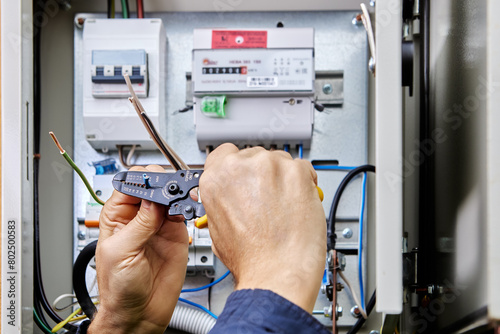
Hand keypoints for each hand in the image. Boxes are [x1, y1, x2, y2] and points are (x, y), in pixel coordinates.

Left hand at [88, 165, 188, 333]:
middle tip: (169, 191)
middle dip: (162, 183)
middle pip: (152, 185)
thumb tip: (153, 198)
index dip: (142, 179)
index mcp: (118, 216)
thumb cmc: (118, 288)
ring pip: (169, 195)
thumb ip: (139, 224)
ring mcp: (159, 223)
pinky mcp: (176, 233)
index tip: (153, 183)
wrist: (140, 312)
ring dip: (177, 192)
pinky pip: (183, 211)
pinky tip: (186, 208)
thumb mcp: (121, 253)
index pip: (129, 184)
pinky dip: (188, 205)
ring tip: (180, 198)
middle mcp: (139, 216)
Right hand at [200, 144, 325, 312]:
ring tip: (284, 206)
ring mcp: (270, 166)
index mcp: (215, 179)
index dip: (238, 167)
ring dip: (283, 177)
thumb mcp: (217, 227)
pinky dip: (304, 182)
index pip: (225, 153)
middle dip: (262, 175)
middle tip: (268, 200)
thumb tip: (230, 193)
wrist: (278, 272)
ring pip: (279, 160)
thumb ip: (221, 200)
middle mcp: (240, 167)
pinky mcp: (297, 171)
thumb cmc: (250, 259)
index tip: (247, 177)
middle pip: (254, 156)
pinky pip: (303, 168)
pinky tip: (298, 202)